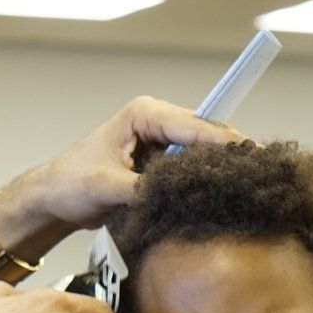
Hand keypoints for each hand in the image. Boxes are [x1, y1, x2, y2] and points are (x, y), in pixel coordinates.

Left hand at [0, 96, 247, 241]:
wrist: (54, 199)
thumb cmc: (71, 184)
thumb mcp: (106, 187)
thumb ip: (146, 189)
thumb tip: (181, 194)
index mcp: (144, 114)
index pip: (195, 125)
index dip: (225, 142)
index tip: (253, 157)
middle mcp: (157, 120)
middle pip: (206, 135)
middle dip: (229, 154)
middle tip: (258, 175)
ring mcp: (162, 141)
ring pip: (203, 152)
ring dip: (218, 169)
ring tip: (246, 186)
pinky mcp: (162, 162)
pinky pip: (192, 167)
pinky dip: (205, 180)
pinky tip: (222, 195)